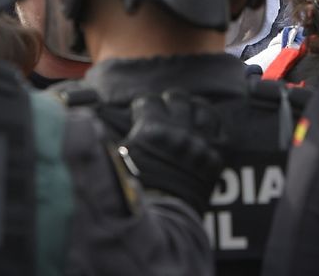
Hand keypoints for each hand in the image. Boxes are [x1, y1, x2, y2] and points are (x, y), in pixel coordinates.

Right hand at [118, 91, 223, 214]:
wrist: (161, 221)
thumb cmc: (135, 191)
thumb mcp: (120, 159)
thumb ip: (117, 135)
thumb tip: (98, 121)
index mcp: (153, 131)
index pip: (149, 100)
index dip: (142, 107)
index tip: (140, 114)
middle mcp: (179, 133)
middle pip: (177, 97)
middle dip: (168, 103)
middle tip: (163, 114)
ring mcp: (201, 144)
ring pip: (202, 108)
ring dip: (191, 110)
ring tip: (184, 117)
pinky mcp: (216, 157)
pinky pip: (220, 130)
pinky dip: (211, 128)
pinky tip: (202, 130)